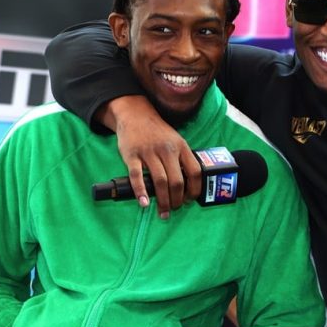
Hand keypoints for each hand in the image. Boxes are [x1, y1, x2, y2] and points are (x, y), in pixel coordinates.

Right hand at [102, 96, 201, 217]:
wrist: (136, 115)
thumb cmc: (158, 133)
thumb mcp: (176, 141)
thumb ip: (183, 158)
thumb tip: (190, 184)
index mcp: (182, 147)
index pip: (195, 172)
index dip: (195, 189)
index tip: (190, 200)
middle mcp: (167, 150)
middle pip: (177, 181)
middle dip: (177, 199)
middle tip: (174, 209)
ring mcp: (149, 152)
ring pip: (160, 181)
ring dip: (163, 200)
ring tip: (163, 211)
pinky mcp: (132, 154)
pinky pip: (136, 175)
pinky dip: (141, 191)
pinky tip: (144, 203)